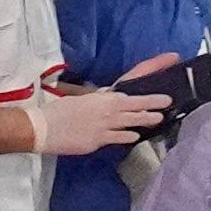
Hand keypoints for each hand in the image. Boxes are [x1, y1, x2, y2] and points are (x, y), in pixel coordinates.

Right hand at [28, 81, 161, 158]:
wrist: (42, 127)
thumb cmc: (57, 111)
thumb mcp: (78, 99)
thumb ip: (96, 101)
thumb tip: (107, 101)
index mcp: (99, 96)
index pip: (127, 84)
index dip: (146, 75)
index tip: (162, 70)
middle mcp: (105, 108)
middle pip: (133, 104)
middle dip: (152, 102)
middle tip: (168, 101)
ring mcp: (103, 125)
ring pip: (130, 121)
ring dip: (145, 119)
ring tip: (158, 118)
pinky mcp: (98, 140)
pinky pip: (118, 138)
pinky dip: (128, 136)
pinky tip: (136, 136)